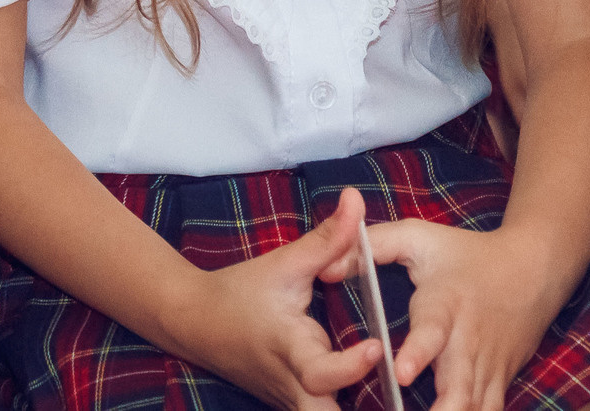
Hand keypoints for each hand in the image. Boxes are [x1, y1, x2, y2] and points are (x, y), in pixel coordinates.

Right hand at [160, 190, 381, 410]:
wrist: (193, 322)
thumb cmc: (240, 292)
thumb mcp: (285, 263)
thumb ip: (327, 237)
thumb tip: (356, 199)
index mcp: (290, 350)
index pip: (320, 373)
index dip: (349, 367)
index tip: (377, 347)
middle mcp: (292, 384)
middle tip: (396, 399)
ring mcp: (290, 399)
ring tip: (394, 405)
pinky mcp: (293, 401)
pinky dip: (343, 408)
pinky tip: (375, 402)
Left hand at [364, 217, 573, 410]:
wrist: (535, 268)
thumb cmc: (468, 255)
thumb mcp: (420, 238)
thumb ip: (373, 248)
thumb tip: (328, 269)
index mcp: (446, 305)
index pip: (432, 331)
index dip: (417, 353)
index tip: (399, 373)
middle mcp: (468, 341)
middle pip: (460, 386)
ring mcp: (487, 366)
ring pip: (477, 408)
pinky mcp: (500, 381)